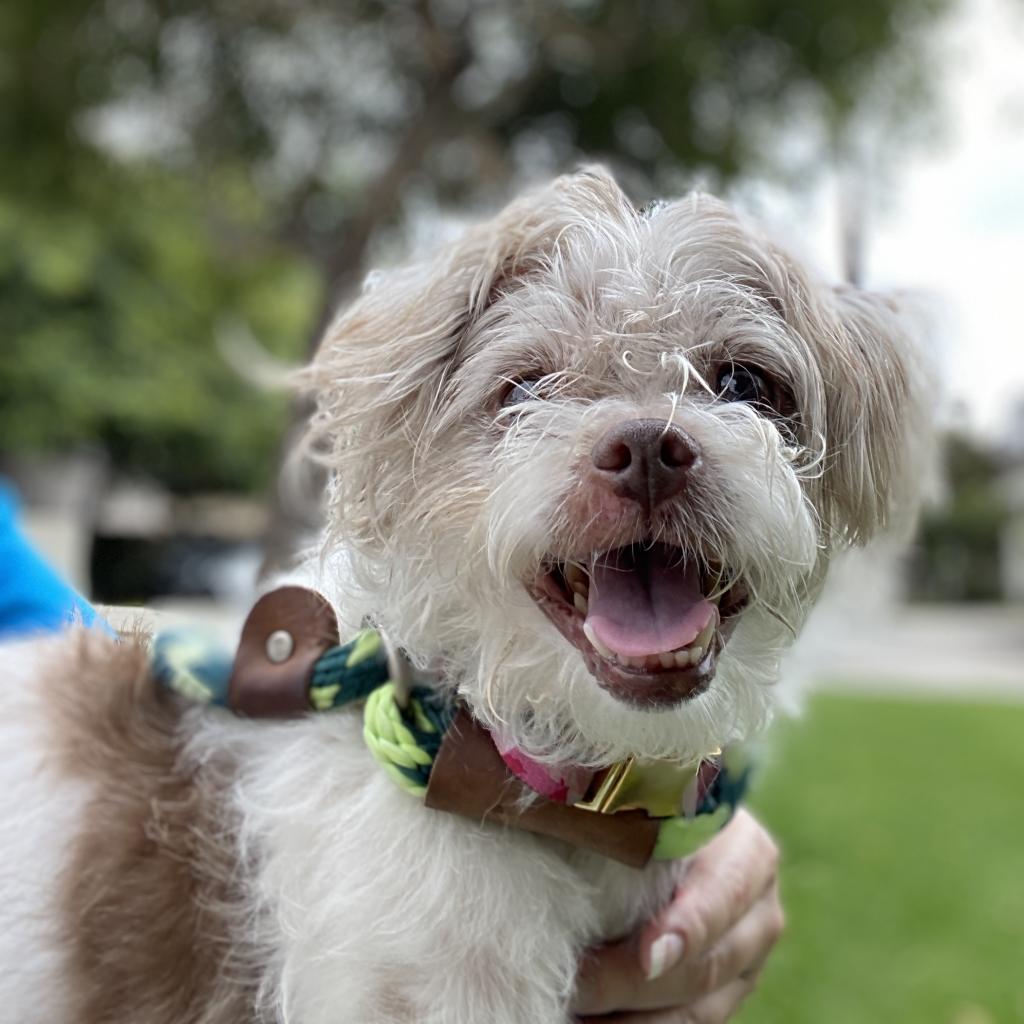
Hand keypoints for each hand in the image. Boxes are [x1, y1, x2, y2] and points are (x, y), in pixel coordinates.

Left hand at [572, 808, 782, 1022]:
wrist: (667, 838)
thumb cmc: (640, 809)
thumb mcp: (646, 804)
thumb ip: (625, 818)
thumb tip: (560, 821)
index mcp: (747, 849)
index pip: (725, 894)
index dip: (688, 927)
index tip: (646, 955)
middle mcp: (760, 908)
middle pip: (708, 963)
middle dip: (636, 982)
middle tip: (580, 985)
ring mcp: (749, 959)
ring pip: (699, 1009)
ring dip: (634, 1019)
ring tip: (579, 1007)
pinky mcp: (728, 993)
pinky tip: (593, 1022)